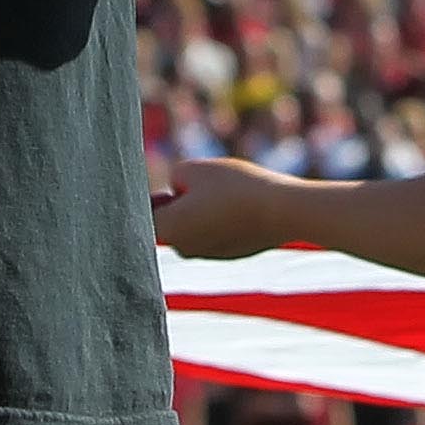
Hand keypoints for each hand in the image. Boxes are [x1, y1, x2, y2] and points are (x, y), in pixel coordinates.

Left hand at [158, 159, 302, 260]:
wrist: (283, 211)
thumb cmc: (234, 187)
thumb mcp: (193, 169)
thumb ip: (174, 178)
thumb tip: (176, 191)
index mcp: (168, 230)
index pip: (141, 215)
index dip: (147, 196)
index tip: (158, 183)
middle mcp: (183, 249)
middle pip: (168, 221)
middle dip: (177, 202)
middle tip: (198, 183)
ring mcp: (208, 255)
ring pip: (194, 226)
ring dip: (199, 211)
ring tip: (223, 192)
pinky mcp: (231, 254)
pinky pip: (216, 233)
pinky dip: (220, 220)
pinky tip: (240, 204)